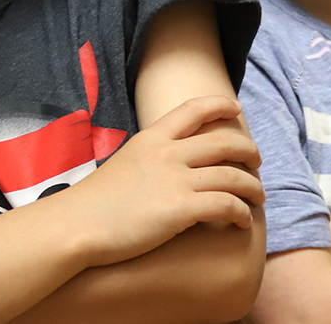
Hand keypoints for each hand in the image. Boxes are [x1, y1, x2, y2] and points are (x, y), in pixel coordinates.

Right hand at [57, 95, 264, 267]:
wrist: (73, 227)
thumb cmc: (92, 204)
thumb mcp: (123, 163)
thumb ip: (149, 158)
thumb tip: (169, 165)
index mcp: (151, 138)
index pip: (194, 109)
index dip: (220, 105)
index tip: (236, 108)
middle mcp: (167, 153)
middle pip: (225, 141)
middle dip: (248, 150)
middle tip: (256, 162)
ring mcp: (175, 180)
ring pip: (233, 176)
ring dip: (253, 187)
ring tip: (257, 197)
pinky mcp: (180, 210)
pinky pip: (227, 205)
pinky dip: (242, 212)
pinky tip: (243, 221)